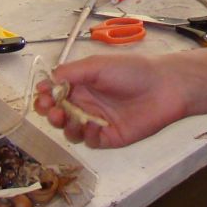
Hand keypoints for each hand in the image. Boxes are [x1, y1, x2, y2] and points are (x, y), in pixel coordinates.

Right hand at [34, 54, 188, 147]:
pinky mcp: (108, 137)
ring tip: (69, 119)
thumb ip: (71, 73)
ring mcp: (96, 122)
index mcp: (81, 85)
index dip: (44, 96)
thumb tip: (49, 80)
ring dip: (65, 126)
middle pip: (58, 114)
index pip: (54, 94)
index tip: (42, 96)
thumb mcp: (97, 66)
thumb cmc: (132, 71)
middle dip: (50, 114)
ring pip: (70, 131)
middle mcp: (86, 104)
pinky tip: (94, 125)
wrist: (165, 88)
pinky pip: (89, 141)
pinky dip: (86, 135)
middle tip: (52, 111)